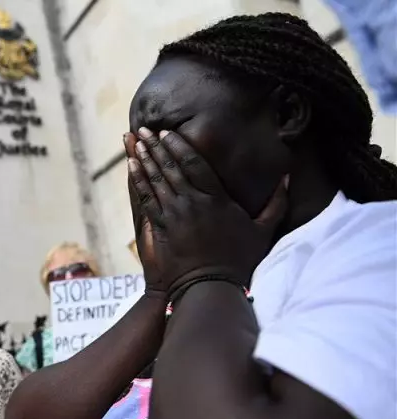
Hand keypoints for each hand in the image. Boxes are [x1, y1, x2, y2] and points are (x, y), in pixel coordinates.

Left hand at [126, 128, 287, 294]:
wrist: (210, 288)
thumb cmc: (239, 261)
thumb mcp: (263, 231)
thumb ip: (276, 203)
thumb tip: (288, 177)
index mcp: (216, 199)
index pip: (194, 164)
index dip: (179, 146)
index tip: (167, 132)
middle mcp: (192, 202)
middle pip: (171, 167)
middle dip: (156, 146)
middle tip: (143, 129)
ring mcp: (174, 214)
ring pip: (156, 179)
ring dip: (144, 159)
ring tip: (134, 143)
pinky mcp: (161, 227)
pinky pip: (147, 198)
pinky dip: (139, 181)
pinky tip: (131, 168)